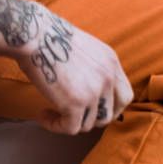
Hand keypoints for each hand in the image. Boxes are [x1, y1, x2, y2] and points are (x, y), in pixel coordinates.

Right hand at [16, 4, 133, 134]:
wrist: (37, 35)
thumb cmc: (52, 39)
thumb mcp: (87, 49)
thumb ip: (95, 68)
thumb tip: (89, 88)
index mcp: (112, 63)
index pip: (125, 96)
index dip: (112, 108)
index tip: (93, 110)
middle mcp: (108, 77)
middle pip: (111, 114)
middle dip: (92, 120)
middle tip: (73, 116)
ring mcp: (94, 91)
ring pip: (89, 124)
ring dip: (69, 122)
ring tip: (51, 112)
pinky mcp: (75, 103)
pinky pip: (71, 128)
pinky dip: (55, 126)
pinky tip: (42, 114)